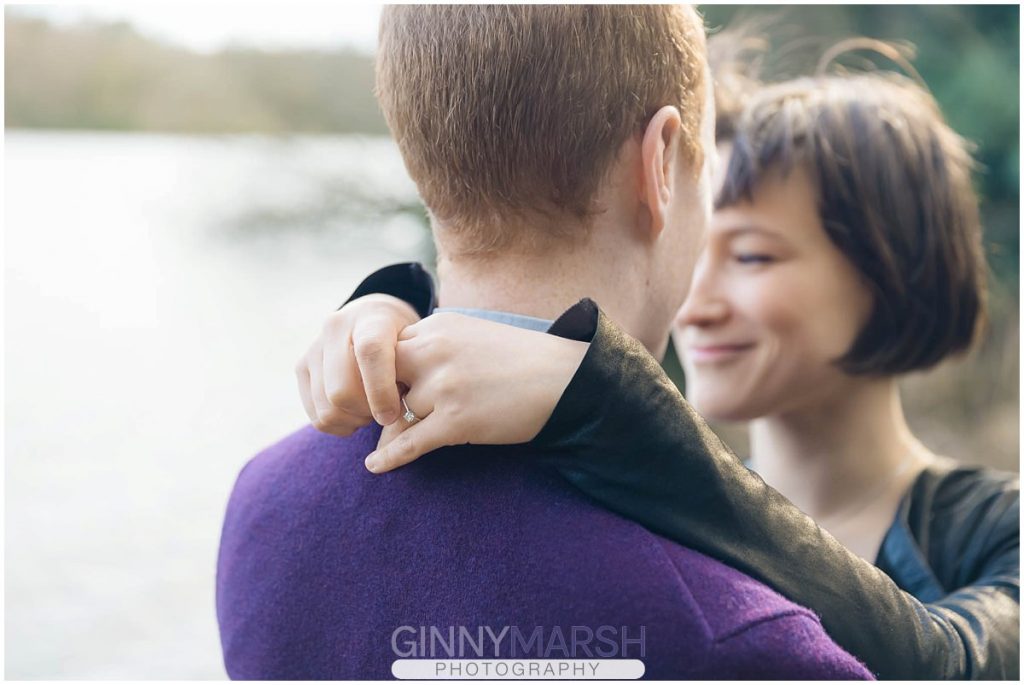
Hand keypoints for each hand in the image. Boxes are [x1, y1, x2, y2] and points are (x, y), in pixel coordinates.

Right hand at [295, 294, 419, 434]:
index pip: (370, 353)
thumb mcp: (416, 346)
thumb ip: (410, 371)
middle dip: (367, 413)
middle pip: (342, 390)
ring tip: (373, 411)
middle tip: (387, 414)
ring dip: (354, 421)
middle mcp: (335, 328)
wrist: (373, 318)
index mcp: (370, 318)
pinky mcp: (301, 367)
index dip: (381, 391)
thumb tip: (398, 413)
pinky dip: (339, 424)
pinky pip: (316, 416)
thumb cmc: (403, 338)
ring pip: (327, 408)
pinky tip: (357, 414)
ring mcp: (314, 347)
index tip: (393, 414)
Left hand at [364, 313, 588, 472]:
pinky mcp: (456, 420)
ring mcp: (444, 386)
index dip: (388, 374)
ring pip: (400, 413)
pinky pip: (410, 442)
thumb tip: (395, 381)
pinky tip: (374, 467)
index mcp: (437, 326)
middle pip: (382, 379)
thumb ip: (433, 347)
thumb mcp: (471, 335)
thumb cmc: (520, 360)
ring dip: (403, 426)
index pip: (388, 350)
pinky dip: (389, 457)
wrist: (564, 379)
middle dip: (381, 399)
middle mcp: (435, 351)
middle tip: (384, 415)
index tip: (392, 389)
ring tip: (399, 438)